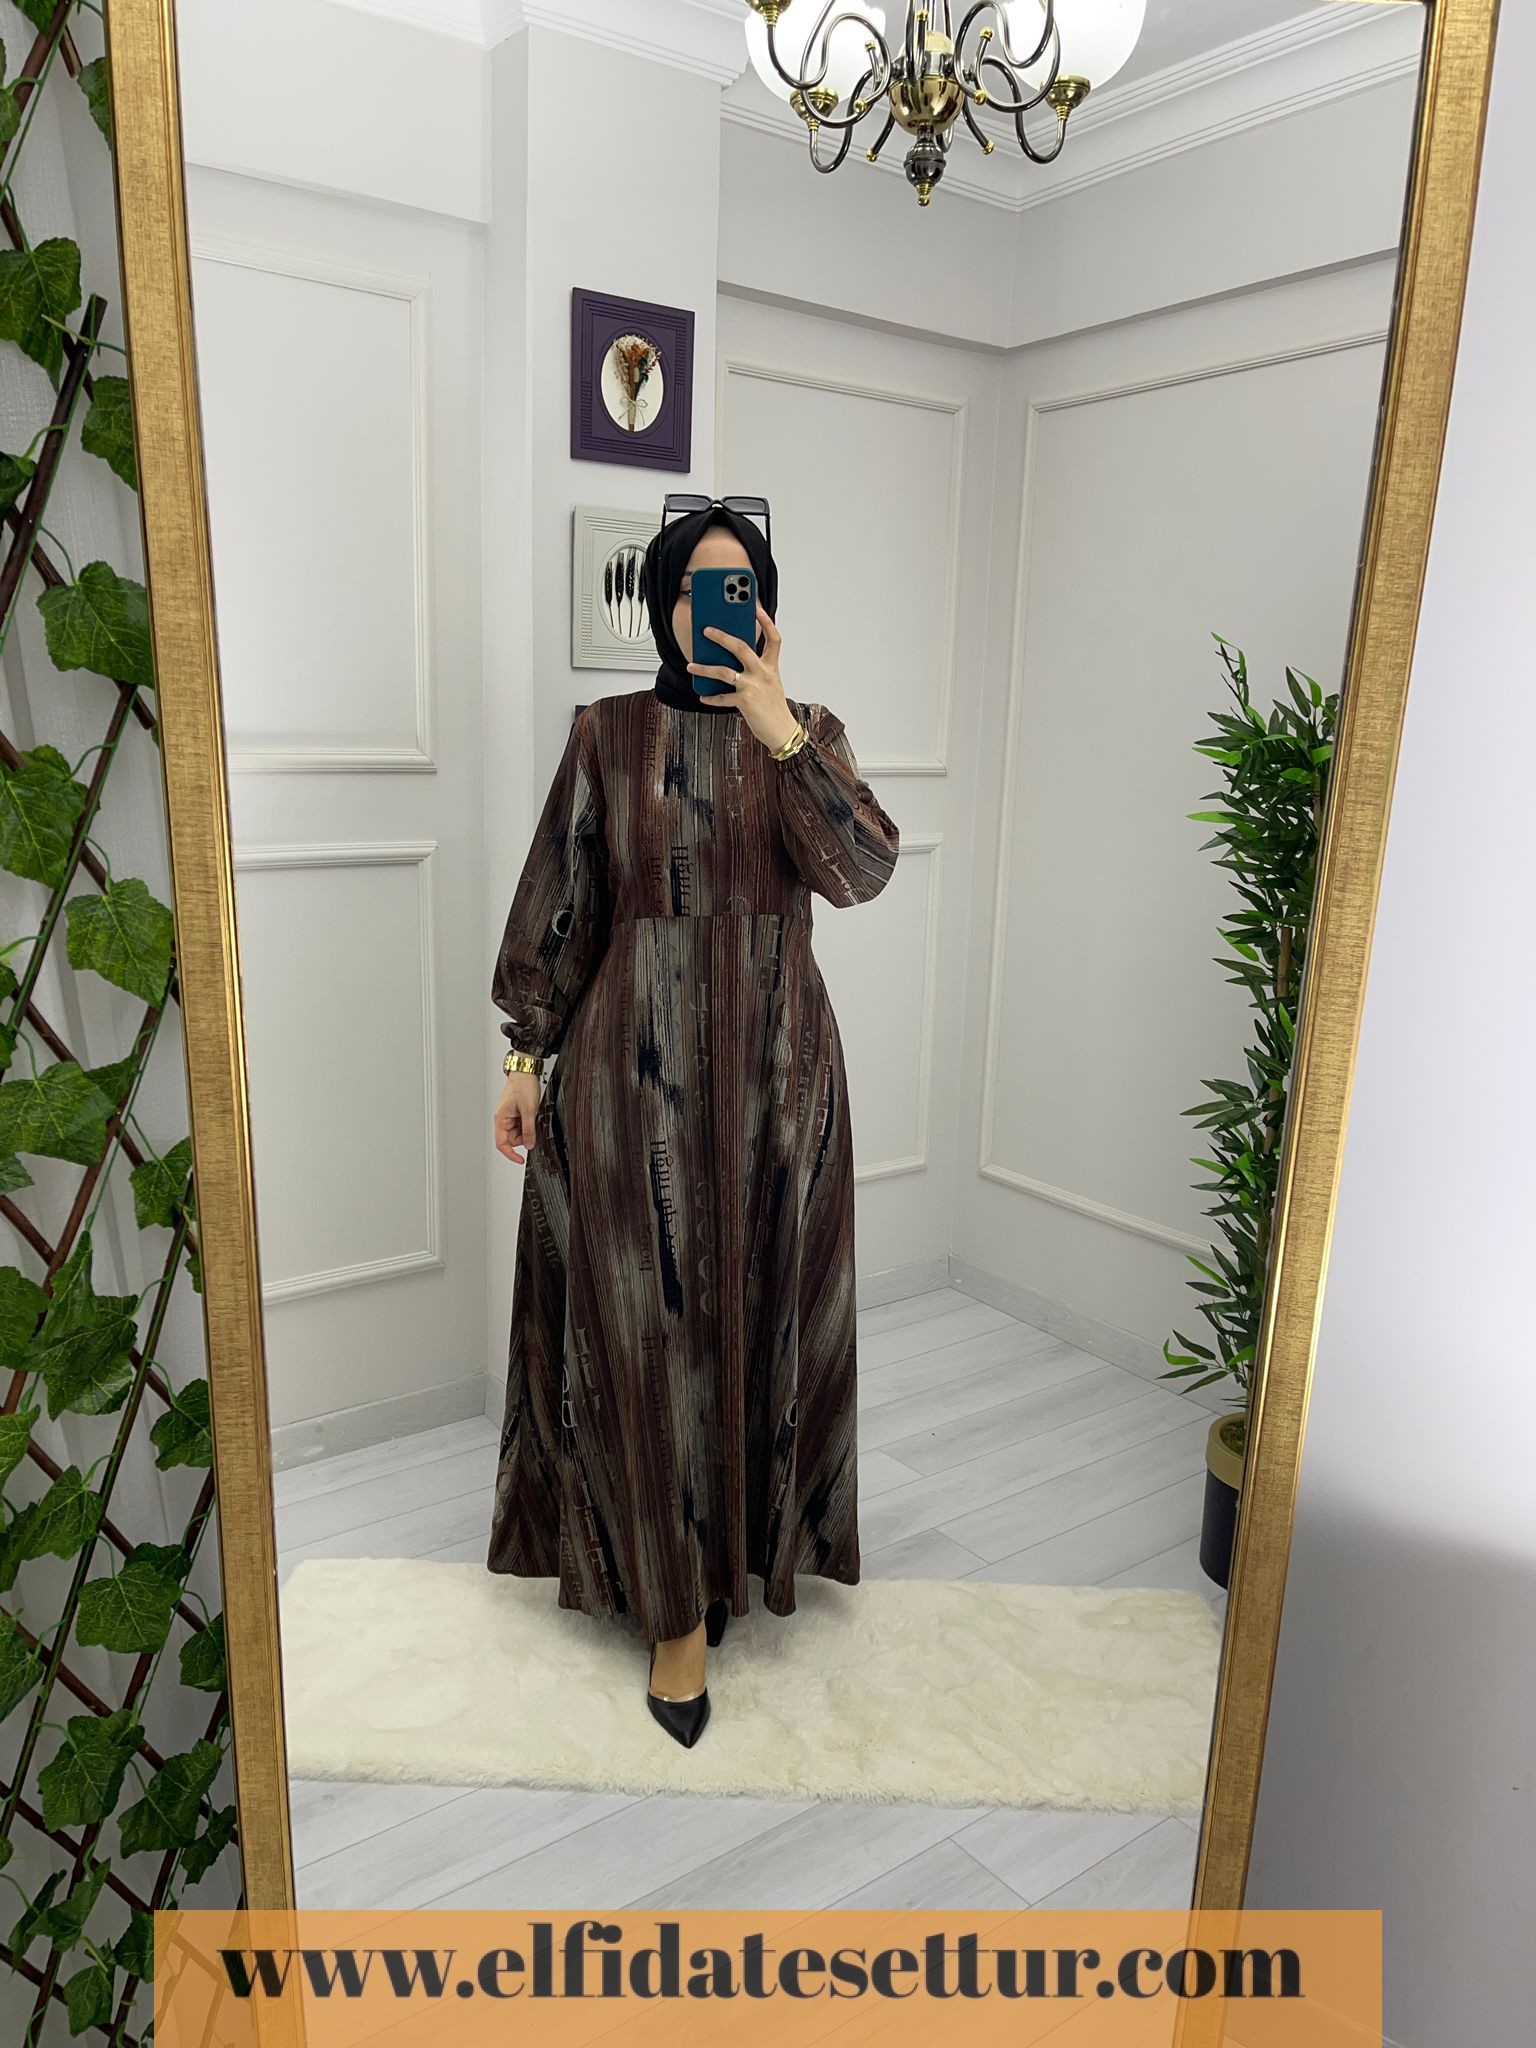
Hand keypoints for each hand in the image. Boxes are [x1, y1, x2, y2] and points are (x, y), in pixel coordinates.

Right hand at [493, 1073, 540, 1164]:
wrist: (526, 1072)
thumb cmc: (523, 1086)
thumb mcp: (529, 1110)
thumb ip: (529, 1130)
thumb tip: (529, 1145)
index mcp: (501, 1119)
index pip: (501, 1144)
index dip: (511, 1154)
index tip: (520, 1160)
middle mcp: (502, 1118)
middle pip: (512, 1139)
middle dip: (524, 1136)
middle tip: (532, 1125)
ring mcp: (509, 1115)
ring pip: (518, 1132)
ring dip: (527, 1128)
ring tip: (532, 1114)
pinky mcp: (515, 1112)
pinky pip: (521, 1124)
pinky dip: (528, 1122)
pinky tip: (531, 1113)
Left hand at [686, 600, 800, 753]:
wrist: (782, 730)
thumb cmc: (774, 706)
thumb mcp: (770, 683)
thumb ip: (755, 669)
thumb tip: (730, 660)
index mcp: (771, 667)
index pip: (773, 639)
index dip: (766, 622)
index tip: (756, 608)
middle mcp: (763, 673)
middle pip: (741, 647)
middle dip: (722, 637)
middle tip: (706, 630)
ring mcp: (753, 687)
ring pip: (724, 672)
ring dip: (704, 668)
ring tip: (691, 666)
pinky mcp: (745, 702)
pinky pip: (722, 697)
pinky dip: (711, 697)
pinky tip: (702, 696)